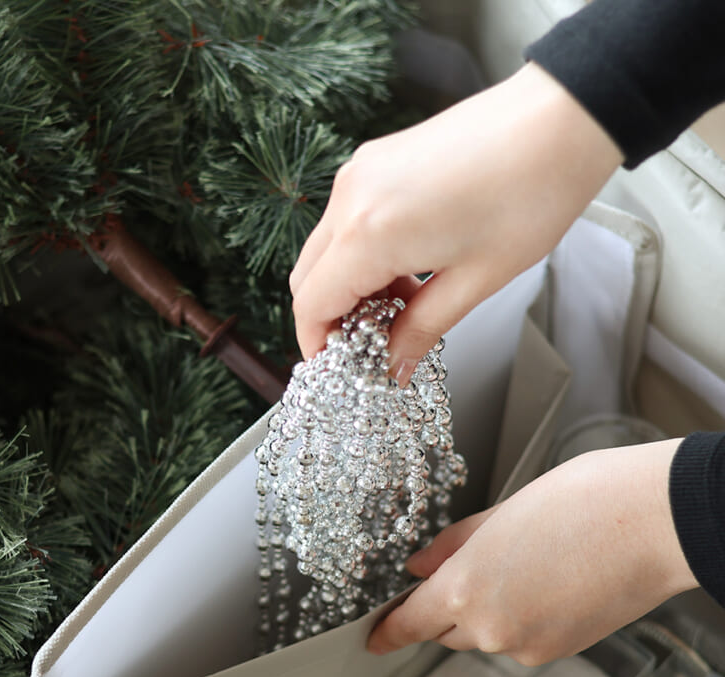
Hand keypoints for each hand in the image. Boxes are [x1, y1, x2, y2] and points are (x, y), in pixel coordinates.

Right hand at [289, 63, 622, 381]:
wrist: (561, 117)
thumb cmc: (531, 192)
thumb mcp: (475, 281)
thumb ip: (421, 329)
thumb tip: (394, 363)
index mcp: (369, 234)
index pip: (311, 304)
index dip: (317, 344)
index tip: (338, 366)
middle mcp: (352, 199)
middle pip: (307, 278)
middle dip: (332, 317)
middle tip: (371, 343)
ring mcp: (361, 174)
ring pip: (325, 249)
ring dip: (348, 285)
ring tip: (401, 303)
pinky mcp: (376, 161)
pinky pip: (346, 220)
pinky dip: (360, 252)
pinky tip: (406, 265)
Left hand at [367, 441, 697, 663]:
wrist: (657, 522)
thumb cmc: (584, 503)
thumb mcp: (500, 512)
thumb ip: (452, 545)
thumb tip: (419, 566)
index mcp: (463, 589)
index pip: (410, 624)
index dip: (388, 631)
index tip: (374, 637)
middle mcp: (490, 628)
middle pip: (446, 630)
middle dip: (445, 606)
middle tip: (469, 568)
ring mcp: (527, 645)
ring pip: (486, 634)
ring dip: (488, 610)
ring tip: (525, 563)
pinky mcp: (560, 650)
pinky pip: (521, 639)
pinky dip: (522, 618)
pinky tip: (548, 581)